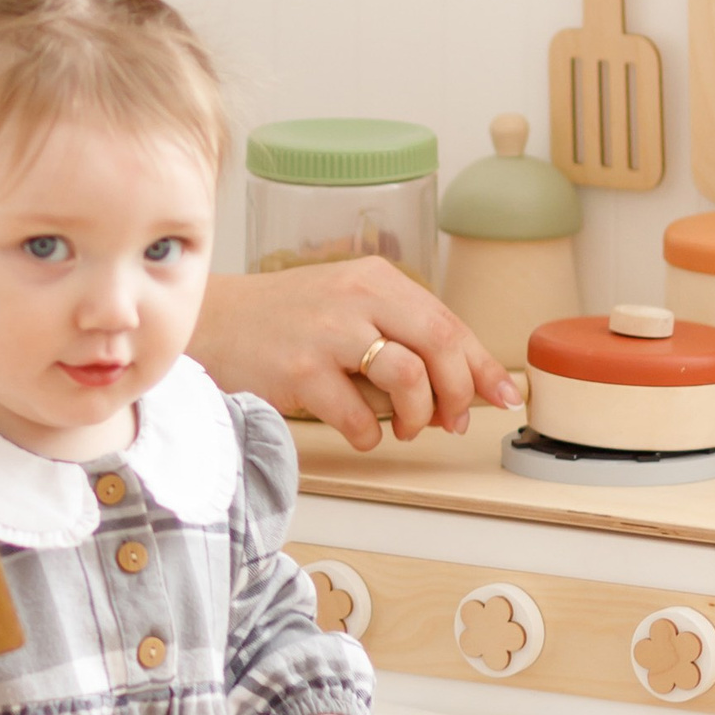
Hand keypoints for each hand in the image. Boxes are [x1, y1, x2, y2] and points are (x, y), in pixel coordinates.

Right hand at [189, 261, 519, 452]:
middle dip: (458, 393)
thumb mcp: (344, 304)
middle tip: (450, 420)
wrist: (211, 321)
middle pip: (440, 347)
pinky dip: (369, 434)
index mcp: (374, 279)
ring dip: (417, 415)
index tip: (503, 396)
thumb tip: (462, 379)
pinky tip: (360, 431)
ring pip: (409, 378)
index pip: (448, 323)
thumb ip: (396, 330)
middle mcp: (355, 299)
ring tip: (403, 427)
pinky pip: (358, 417)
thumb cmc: (284, 320)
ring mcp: (326, 335)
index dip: (482, 367)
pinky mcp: (299, 373)